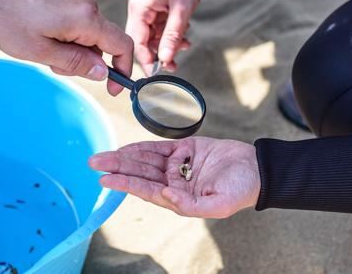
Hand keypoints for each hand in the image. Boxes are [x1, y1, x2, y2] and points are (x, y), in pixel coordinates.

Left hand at [0, 0, 132, 95]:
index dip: (123, 69)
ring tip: (41, 50)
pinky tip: (41, 38)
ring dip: (73, 52)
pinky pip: (78, 27)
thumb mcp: (42, 52)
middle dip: (86, 62)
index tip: (112, 88)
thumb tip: (103, 73)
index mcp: (86, 18)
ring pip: (89, 37)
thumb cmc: (9, 20)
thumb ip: (76, 63)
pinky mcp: (66, 1)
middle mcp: (88, 6)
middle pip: (104, 43)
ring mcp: (77, 2)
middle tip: (54, 65)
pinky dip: (66, 40)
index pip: (122, 45)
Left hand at [89, 137, 260, 217]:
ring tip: (103, 155)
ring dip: (125, 157)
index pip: (147, 190)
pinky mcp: (186, 148)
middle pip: (141, 173)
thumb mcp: (219, 204)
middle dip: (117, 168)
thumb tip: (165, 195)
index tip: (106, 179)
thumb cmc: (241, 189)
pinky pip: (160, 147)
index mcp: (180, 197)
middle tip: (94, 162)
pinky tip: (127, 148)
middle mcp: (175, 182)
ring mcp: (179, 164)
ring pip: (146, 160)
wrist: (258, 168)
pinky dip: (143, 147)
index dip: (125, 184)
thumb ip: (191, 204)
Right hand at [126, 0, 211, 74]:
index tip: (154, 76)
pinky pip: (159, 28)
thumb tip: (165, 60)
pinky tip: (184, 37)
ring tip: (185, 46)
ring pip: (153, 36)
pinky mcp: (155, 8)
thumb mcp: (182, 9)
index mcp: (139, 7)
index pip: (135, 41)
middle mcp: (138, 8)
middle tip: (174, 66)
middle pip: (142, 41)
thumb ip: (172, 36)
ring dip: (168, 45)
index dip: (144, 60)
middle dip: (158, 54)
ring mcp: (146, 8)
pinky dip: (171, 35)